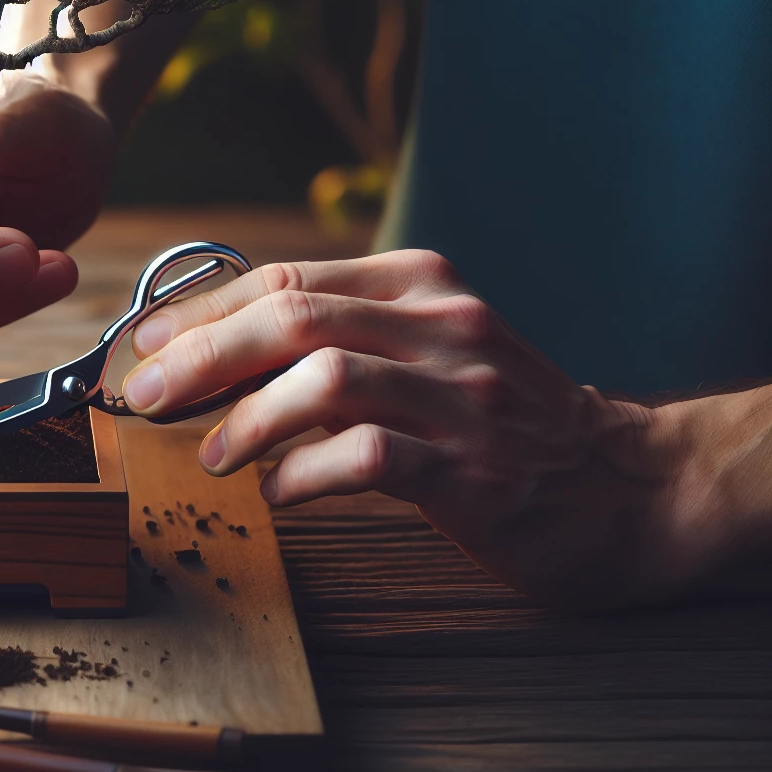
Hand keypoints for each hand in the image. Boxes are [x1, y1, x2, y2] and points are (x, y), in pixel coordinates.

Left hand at [119, 249, 734, 609]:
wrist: (626, 488)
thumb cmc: (499, 421)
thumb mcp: (424, 352)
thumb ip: (336, 340)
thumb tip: (209, 357)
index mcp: (421, 284)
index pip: (288, 279)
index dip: (202, 309)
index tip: (146, 344)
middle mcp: (444, 324)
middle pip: (294, 316)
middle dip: (203, 355)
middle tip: (148, 398)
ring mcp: (465, 395)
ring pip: (326, 378)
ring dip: (248, 417)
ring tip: (213, 455)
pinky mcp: (475, 468)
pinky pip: (367, 456)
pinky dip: (304, 473)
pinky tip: (280, 492)